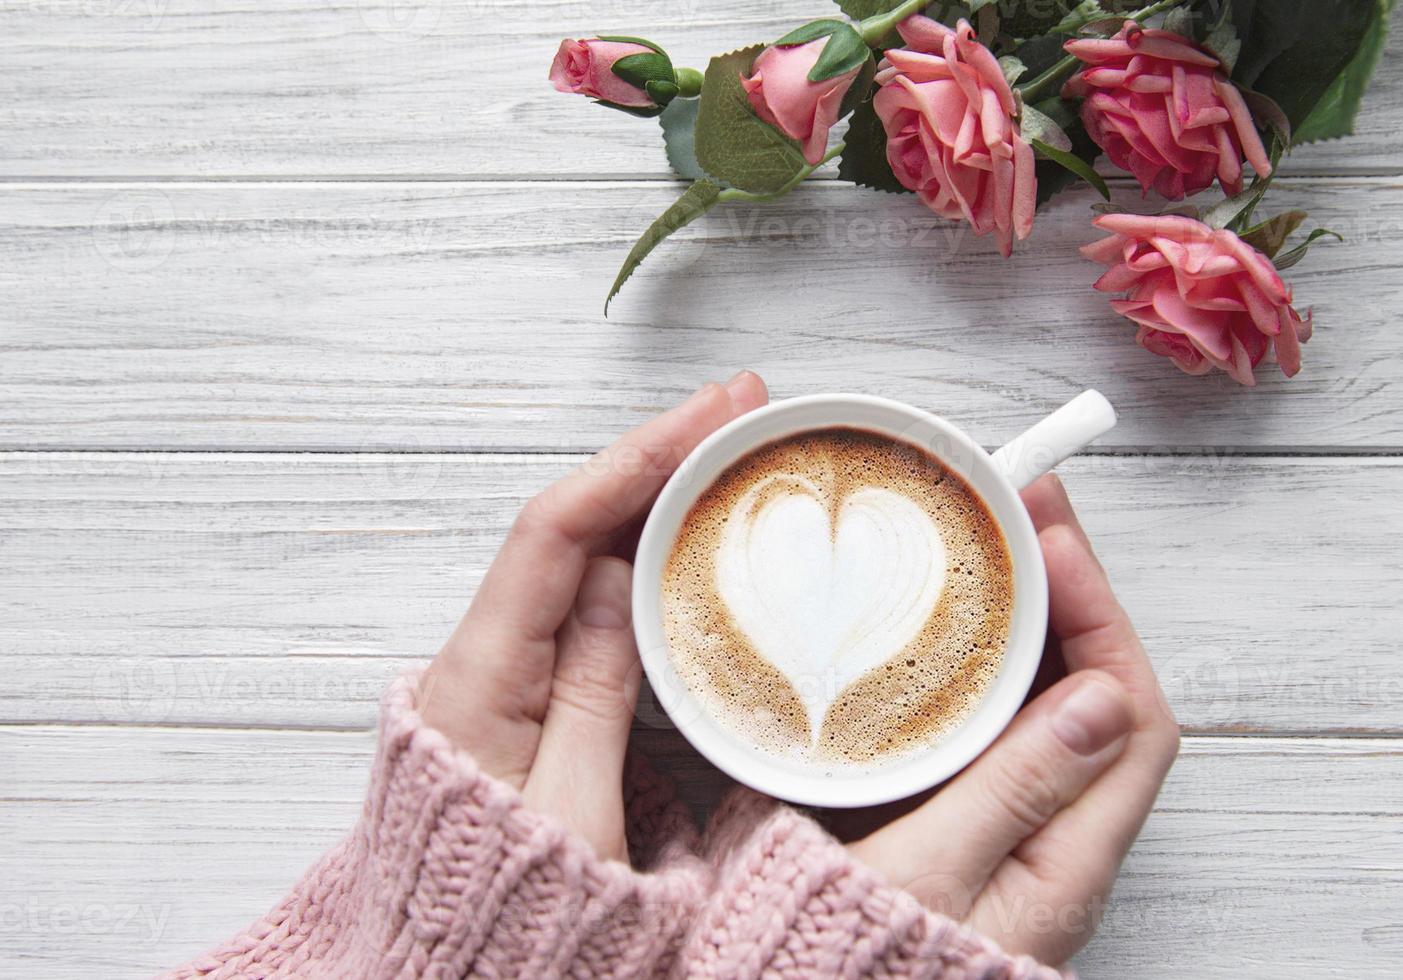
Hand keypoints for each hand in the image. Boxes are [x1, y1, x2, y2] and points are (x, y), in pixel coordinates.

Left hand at [419, 372, 768, 861]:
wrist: (451, 959)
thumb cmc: (508, 903)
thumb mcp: (574, 811)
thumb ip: (595, 692)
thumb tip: (621, 579)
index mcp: (481, 676)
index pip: (554, 533)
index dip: (631, 461)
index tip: (704, 416)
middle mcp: (486, 654)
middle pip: (570, 524)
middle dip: (652, 456)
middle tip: (738, 408)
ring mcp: (510, 667)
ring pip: (584, 555)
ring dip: (653, 495)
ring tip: (727, 448)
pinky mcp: (535, 688)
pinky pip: (591, 601)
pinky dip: (645, 554)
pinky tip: (691, 533)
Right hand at [847, 474, 1179, 965]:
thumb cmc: (858, 954)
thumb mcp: (933, 874)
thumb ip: (1016, 788)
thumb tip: (1098, 697)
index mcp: (1065, 858)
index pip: (1130, 715)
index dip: (1099, 616)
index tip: (1051, 543)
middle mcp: (1050, 839)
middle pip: (1092, 692)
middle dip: (1066, 595)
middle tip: (1020, 511)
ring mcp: (1004, 825)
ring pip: (1041, 701)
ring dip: (1024, 619)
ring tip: (987, 544)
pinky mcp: (955, 816)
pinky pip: (989, 721)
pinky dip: (974, 660)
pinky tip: (935, 626)